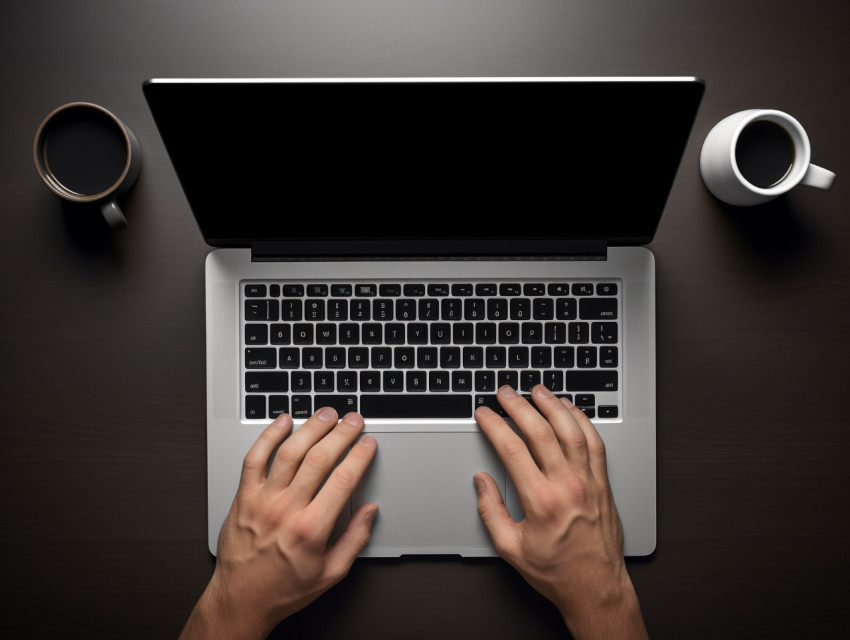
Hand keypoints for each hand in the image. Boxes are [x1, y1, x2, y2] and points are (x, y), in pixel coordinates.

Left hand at [180, 409, 377, 639]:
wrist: (241, 599)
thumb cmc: (283, 588)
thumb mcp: (331, 573)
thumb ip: (355, 540)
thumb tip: (370, 512)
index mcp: (311, 529)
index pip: (343, 480)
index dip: (359, 456)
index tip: (368, 444)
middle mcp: (286, 510)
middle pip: (319, 459)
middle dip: (341, 434)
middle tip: (353, 420)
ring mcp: (261, 500)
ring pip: (289, 452)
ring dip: (311, 428)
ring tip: (326, 414)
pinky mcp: (243, 497)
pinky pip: (254, 458)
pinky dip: (268, 436)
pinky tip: (283, 422)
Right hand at [474, 385, 647, 639]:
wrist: (596, 587)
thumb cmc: (556, 571)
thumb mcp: (510, 548)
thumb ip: (490, 511)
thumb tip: (480, 482)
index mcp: (540, 501)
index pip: (512, 449)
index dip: (495, 425)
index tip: (484, 414)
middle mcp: (567, 486)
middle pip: (541, 431)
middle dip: (519, 406)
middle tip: (506, 393)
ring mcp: (589, 482)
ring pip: (571, 430)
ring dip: (553, 405)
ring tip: (538, 391)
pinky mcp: (603, 483)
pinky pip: (595, 443)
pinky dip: (582, 421)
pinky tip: (570, 411)